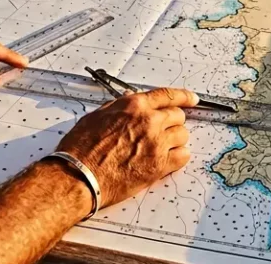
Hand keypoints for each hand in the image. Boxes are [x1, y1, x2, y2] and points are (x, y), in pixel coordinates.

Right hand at [55, 88, 195, 207]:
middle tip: (161, 132)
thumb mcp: (97, 116)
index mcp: (134, 106)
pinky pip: (183, 156)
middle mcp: (148, 121)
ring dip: (175, 140)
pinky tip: (166, 160)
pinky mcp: (159, 165)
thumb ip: (119, 107)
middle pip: (178, 116)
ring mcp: (156, 143)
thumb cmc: (81, 149)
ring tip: (159, 148)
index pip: (168, 95)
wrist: (78, 176)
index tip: (192, 99)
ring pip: (183, 136)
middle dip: (171, 123)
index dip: (184, 97)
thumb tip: (132, 102)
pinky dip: (178, 157)